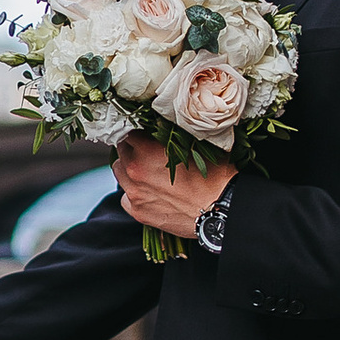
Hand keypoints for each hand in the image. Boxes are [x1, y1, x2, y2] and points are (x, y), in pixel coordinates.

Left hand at [113, 136, 235, 241]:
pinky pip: (125, 198)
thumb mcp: (196, 144)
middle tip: (146, 151)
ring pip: (119, 173)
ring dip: (128, 169)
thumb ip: (173, 135)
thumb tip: (166, 127)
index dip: (137, 131)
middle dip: (131, 149)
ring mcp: (134, 192)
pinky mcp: (138, 212)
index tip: (144, 133)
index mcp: (146, 148)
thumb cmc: (215, 175)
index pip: (127, 130)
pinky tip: (147, 192)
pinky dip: (133, 193)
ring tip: (145, 171)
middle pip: (121, 151)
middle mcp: (135, 169)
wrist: (220, 209)